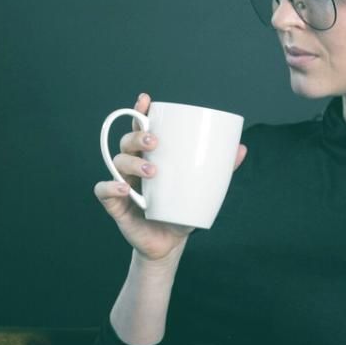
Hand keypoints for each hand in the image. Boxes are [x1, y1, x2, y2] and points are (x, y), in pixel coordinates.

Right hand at [96, 92, 247, 264]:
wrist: (170, 244)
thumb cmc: (182, 210)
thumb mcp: (202, 190)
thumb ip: (220, 170)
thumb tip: (242, 149)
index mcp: (150, 157)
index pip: (141, 129)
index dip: (140, 112)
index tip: (146, 100)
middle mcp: (133, 167)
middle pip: (127, 142)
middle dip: (137, 136)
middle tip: (155, 142)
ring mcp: (123, 184)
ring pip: (117, 162)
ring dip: (133, 161)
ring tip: (152, 171)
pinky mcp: (116, 205)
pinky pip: (103, 190)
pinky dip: (110, 186)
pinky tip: (124, 188)